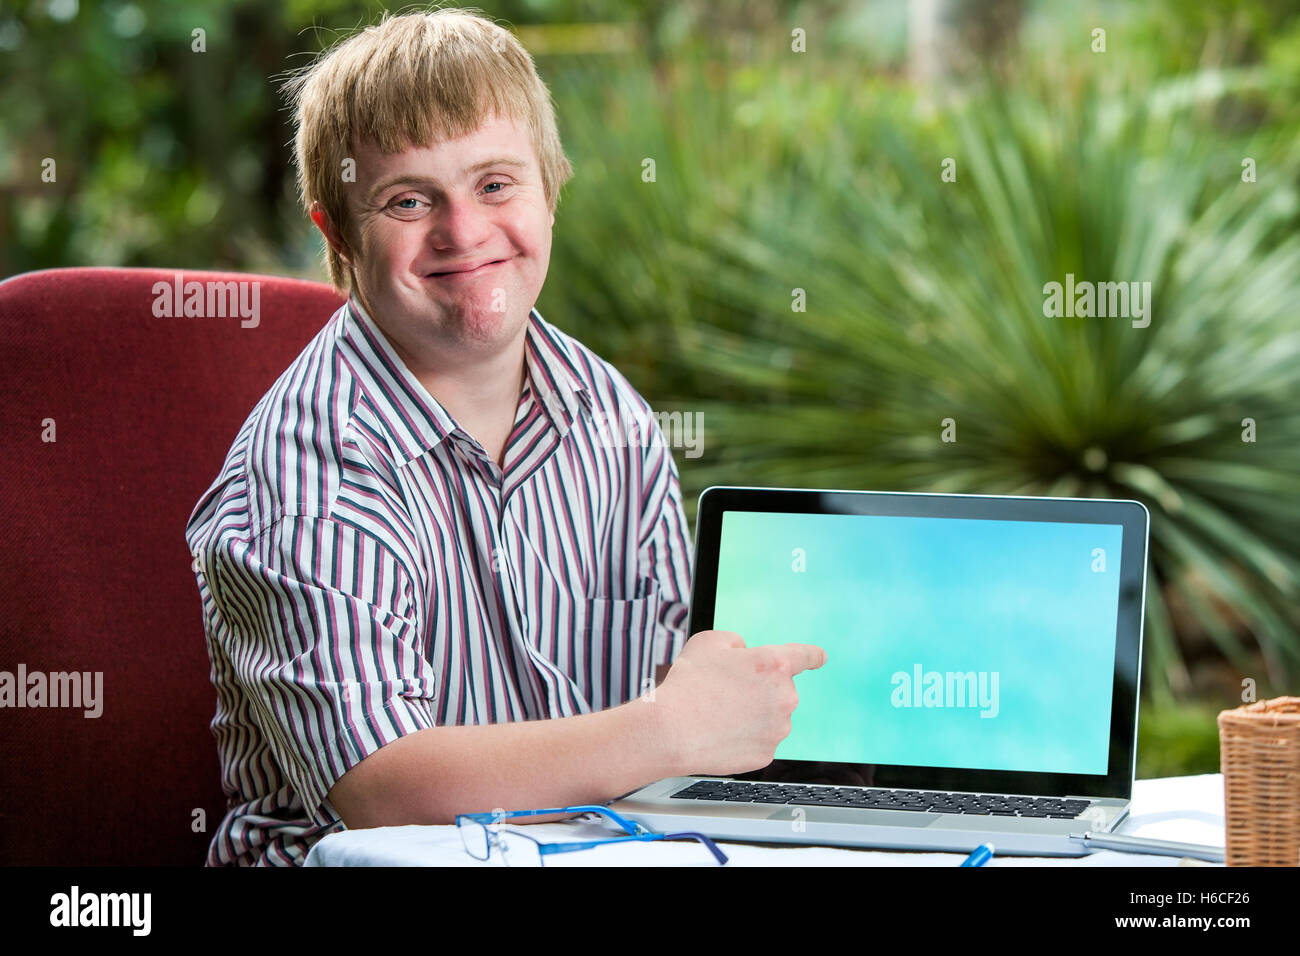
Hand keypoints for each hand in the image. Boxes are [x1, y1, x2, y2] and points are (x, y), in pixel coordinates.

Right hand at [653, 630, 826, 775]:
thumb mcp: (709, 642)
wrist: (670, 731)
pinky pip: (759, 740)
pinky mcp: (767, 754)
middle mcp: (784, 697)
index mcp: (775, 664)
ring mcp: (778, 729)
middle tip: (724, 692)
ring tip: (717, 714)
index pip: (805, 656)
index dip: (813, 655)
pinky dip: (744, 737)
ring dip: (751, 714)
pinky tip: (720, 733)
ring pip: (769, 717)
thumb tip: (744, 655)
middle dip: (758, 689)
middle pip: (779, 690)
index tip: (820, 658)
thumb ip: (737, 643)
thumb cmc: (688, 684)